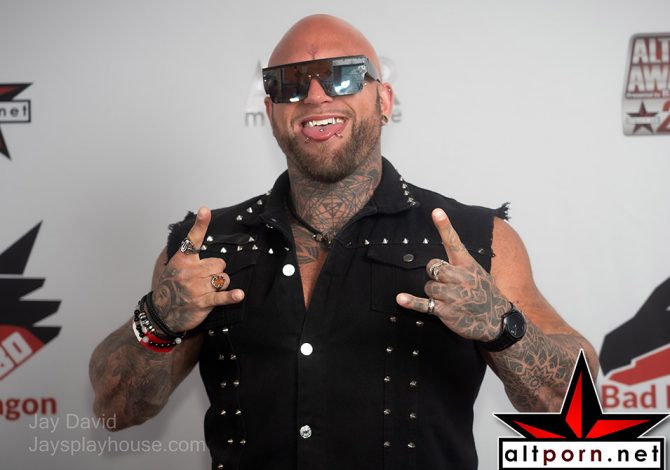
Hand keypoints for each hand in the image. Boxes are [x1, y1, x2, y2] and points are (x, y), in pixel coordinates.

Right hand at [151, 207, 243, 331]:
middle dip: (217, 270)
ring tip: (209, 290)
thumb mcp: (175, 267)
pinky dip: (231, 296)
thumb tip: (199, 243)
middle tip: (207, 278)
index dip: (200, 224)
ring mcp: (196, 287)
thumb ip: (189, 256)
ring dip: (221, 284)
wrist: (160, 313)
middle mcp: (190, 271)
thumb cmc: (171, 288)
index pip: (193, 239)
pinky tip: (239, 295)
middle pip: (219, 263)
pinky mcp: (202, 302)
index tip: (205, 210)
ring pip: (223, 278)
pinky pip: (221, 296)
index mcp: (183, 260)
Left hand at [396, 208, 509, 341]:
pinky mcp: (446, 311)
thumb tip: (442, 256)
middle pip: (433, 266)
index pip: (454, 242)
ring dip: (433, 292)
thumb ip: (460, 263)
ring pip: (428, 285)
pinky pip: (424, 304)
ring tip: (449, 298)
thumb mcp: (478, 273)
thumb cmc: (485, 294)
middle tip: (447, 283)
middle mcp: (460, 277)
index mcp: (468, 265)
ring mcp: (452, 295)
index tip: (436, 212)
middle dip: (435, 274)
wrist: (497, 320)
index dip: (445, 226)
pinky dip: (411, 302)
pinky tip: (401, 299)